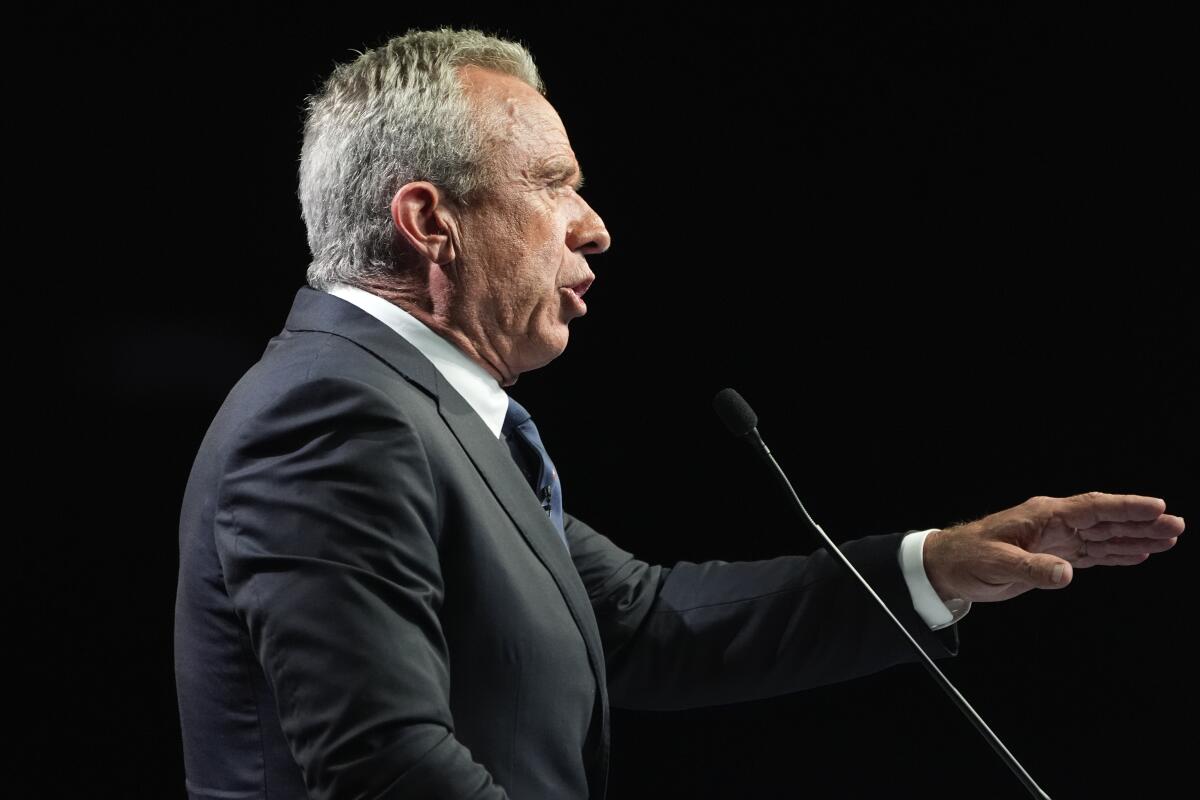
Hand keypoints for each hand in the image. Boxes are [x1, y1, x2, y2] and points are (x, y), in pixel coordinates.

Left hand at [923, 492, 1183, 602]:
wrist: (948, 567)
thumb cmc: (968, 558)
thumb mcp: (997, 564)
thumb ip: (1032, 569)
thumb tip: (1066, 574)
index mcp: (1043, 516)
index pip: (1093, 508)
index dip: (1125, 508)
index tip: (1157, 507)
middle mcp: (1054, 524)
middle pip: (1106, 521)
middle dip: (1142, 523)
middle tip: (1176, 526)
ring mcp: (1056, 540)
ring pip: (1104, 537)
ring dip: (1135, 539)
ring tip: (1169, 540)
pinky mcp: (1053, 557)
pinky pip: (1092, 553)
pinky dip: (1116, 554)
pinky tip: (1138, 555)